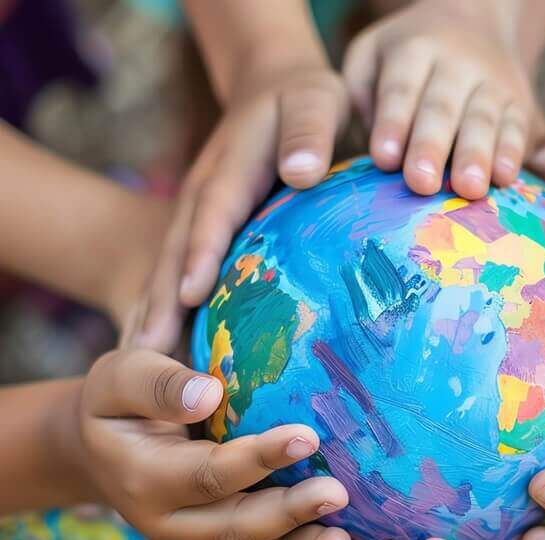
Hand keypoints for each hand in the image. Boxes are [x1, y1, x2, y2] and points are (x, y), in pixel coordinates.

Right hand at [71, 348, 348, 539]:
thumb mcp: (120, 378)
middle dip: (290, 511)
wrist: (97, 448)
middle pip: (236, 526)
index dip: (260, 458)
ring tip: (344, 527)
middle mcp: (166, 523)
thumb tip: (208, 394)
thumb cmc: (117, 402)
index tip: (308, 436)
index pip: (210, 475)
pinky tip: (332, 539)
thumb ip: (158, 385)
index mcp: (144, 478)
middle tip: (339, 492)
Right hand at [133, 64, 348, 349]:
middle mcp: (204, 192)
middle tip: (143, 350)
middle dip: (159, 298)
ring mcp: (197, 211)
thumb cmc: (305, 99)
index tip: (191, 292)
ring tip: (141, 359)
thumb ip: (309, 131)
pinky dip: (171, 306)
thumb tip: (302, 173)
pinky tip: (168, 348)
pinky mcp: (203, 227)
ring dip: (155, 308)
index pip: (215, 212)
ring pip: (170, 263)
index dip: (201, 251)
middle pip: (176, 248)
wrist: (275, 87)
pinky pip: (183, 268)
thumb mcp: (315, 100)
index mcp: (231, 165)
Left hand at [344, 0, 544, 197]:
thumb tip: (377, 151)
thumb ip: (364, 98)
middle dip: (431, 146)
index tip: (383, 159)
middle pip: (442, 107)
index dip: (392, 123)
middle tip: (422, 183)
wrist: (471, 22)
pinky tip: (504, 178)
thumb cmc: (406, 58)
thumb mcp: (372, 57)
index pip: (401, 89)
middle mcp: (456, 62)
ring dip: (476, 155)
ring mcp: (492, 81)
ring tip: (469, 188)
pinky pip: (517, 128)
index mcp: (413, 50)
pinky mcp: (519, 102)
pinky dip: (513, 153)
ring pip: (483, 120)